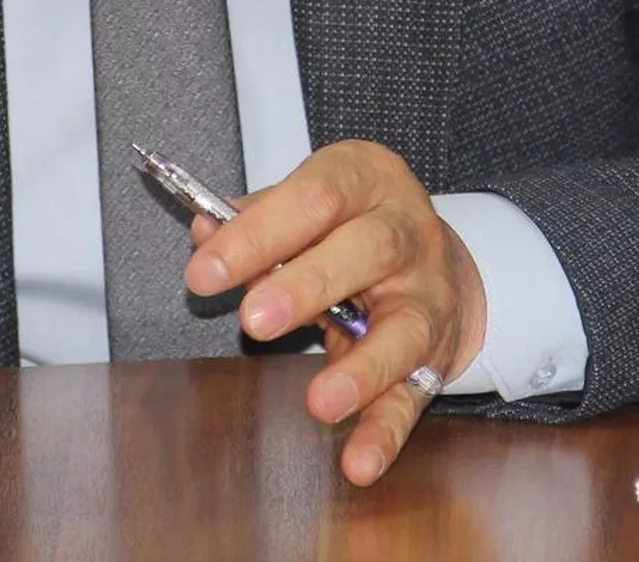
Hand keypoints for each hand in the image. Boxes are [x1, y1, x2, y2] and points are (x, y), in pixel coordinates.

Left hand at [184, 140, 486, 486]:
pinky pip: (413, 395)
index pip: (314, 197)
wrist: (433, 254)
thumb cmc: (351, 221)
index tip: (206, 270)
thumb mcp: (309, 200)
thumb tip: (203, 231)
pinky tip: (359, 460)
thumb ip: (255, 216)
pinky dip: (385, 430)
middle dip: (305, 287)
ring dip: (360, 370)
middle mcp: (405, 231)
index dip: (258, 232)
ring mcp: (426, 294)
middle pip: (364, 252)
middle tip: (253, 320)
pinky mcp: (435, 353)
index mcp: (366, 179)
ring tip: (319, 402)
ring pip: (402, 329)